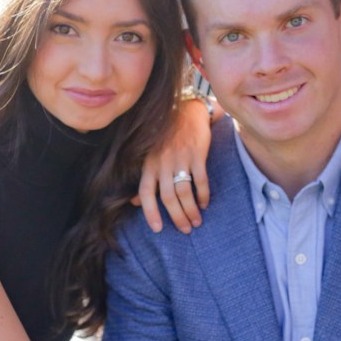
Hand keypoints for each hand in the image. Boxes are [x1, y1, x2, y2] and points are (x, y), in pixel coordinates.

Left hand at [134, 98, 212, 232]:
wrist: (188, 111)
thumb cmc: (167, 137)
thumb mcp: (151, 156)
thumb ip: (145, 180)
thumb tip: (135, 203)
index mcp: (149, 165)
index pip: (146, 193)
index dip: (150, 213)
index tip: (158, 229)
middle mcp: (162, 163)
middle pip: (167, 197)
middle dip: (177, 217)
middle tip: (185, 229)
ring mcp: (180, 158)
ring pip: (183, 192)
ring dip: (191, 210)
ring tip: (197, 221)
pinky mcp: (197, 154)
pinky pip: (201, 180)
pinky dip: (203, 195)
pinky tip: (205, 203)